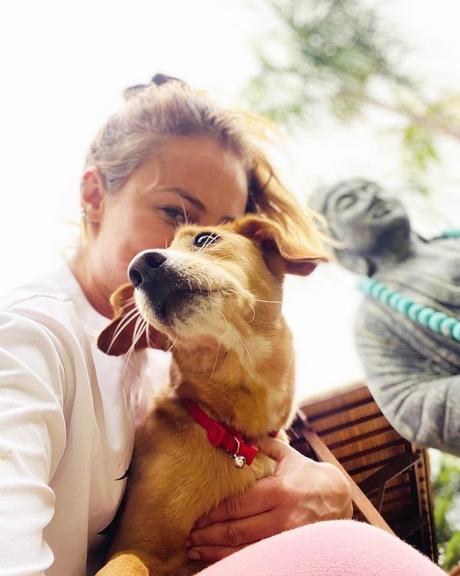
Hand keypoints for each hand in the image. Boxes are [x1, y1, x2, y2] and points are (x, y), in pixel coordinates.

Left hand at [186, 437, 352, 562]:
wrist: (338, 499)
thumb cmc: (308, 474)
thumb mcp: (288, 455)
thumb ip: (263, 445)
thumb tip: (238, 433)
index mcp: (278, 490)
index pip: (237, 504)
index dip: (213, 513)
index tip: (195, 516)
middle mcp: (281, 516)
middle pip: (236, 529)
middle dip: (208, 534)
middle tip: (188, 535)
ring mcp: (286, 537)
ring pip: (244, 549)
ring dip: (216, 551)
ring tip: (195, 549)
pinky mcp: (290, 550)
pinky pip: (257, 557)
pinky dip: (235, 560)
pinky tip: (218, 558)